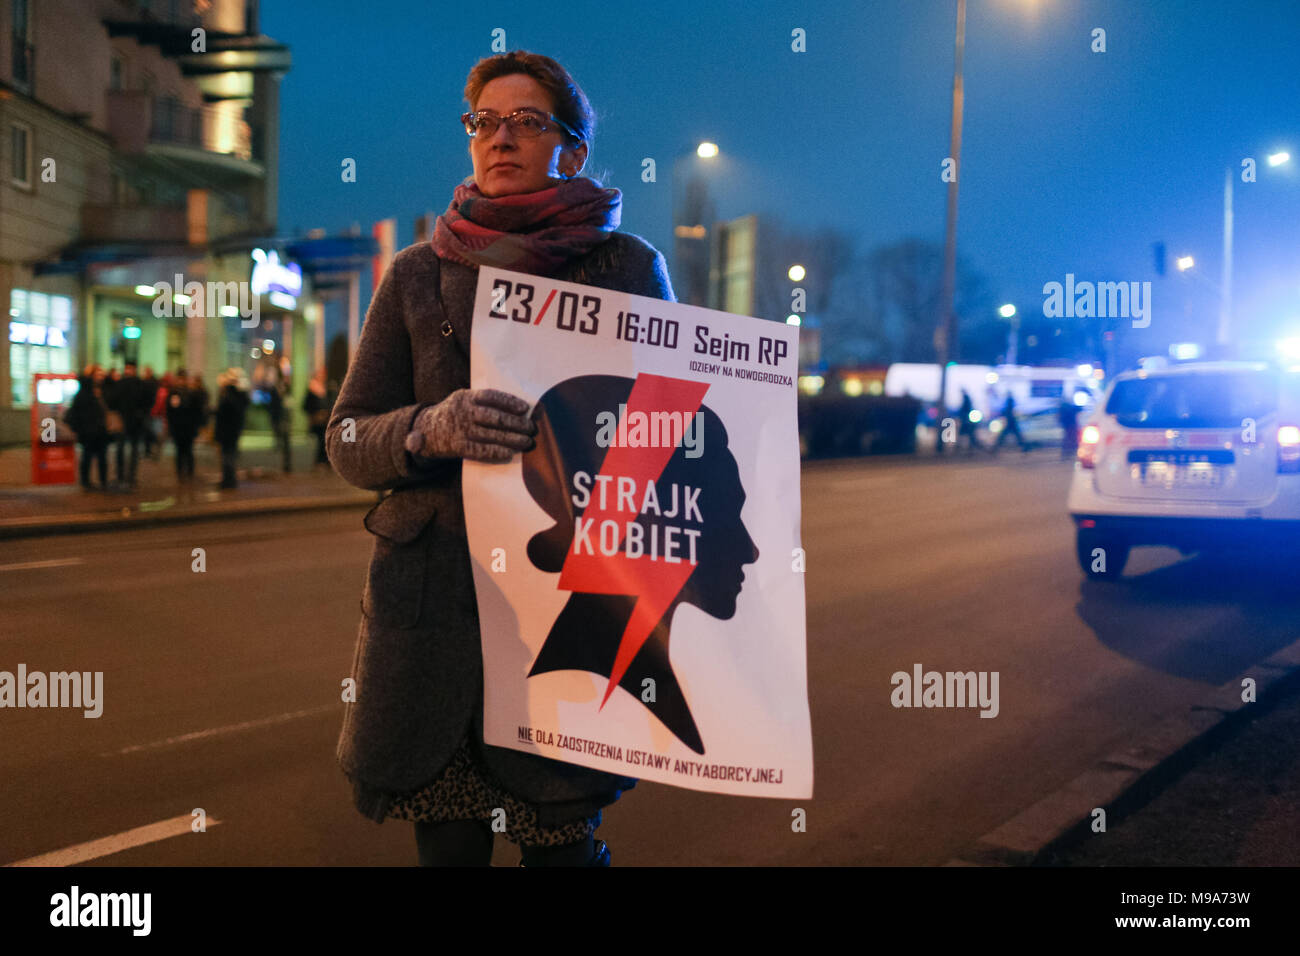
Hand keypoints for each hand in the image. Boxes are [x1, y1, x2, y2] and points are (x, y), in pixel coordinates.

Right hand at [415, 388, 537, 462]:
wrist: (424, 430)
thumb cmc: (455, 414)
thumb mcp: (464, 401)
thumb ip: (486, 403)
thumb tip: (521, 408)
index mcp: (465, 397)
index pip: (490, 396)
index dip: (509, 401)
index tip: (525, 408)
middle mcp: (462, 412)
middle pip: (494, 417)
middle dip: (516, 423)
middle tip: (532, 428)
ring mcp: (459, 430)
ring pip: (490, 435)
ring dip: (512, 439)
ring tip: (528, 442)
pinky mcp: (457, 447)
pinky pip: (479, 450)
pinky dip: (495, 452)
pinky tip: (509, 453)